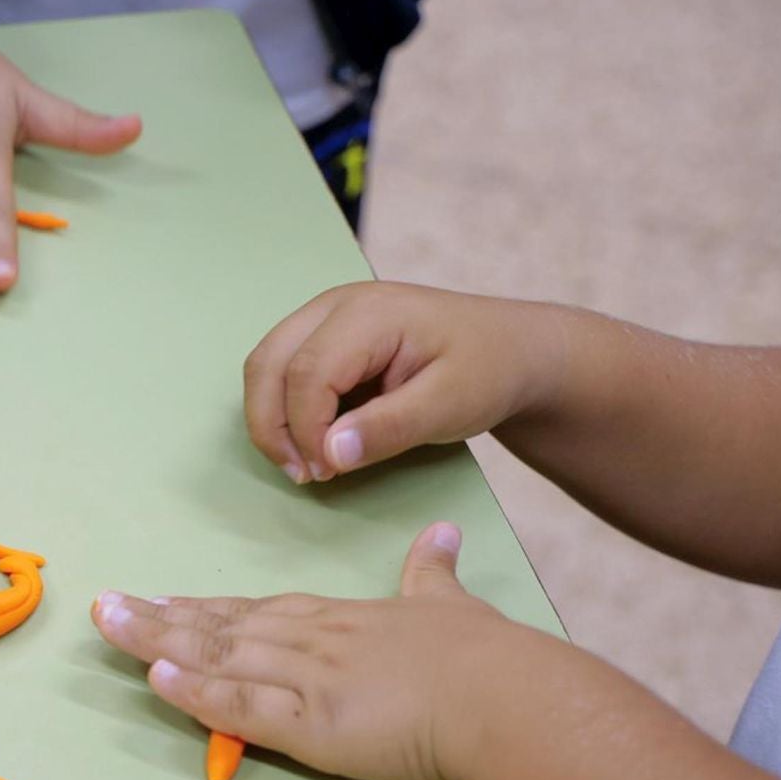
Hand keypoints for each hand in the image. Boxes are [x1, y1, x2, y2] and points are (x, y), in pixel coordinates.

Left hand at [91, 522, 526, 779]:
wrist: (508, 697)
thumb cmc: (487, 659)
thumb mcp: (451, 603)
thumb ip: (432, 573)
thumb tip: (441, 534)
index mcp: (342, 619)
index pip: (258, 609)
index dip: (205, 607)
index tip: (163, 600)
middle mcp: (314, 641)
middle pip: (222, 626)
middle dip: (160, 617)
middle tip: (107, 606)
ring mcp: (309, 680)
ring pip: (218, 656)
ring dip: (157, 642)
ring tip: (110, 627)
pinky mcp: (314, 726)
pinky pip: (242, 706)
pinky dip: (195, 692)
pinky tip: (155, 679)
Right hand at [243, 281, 567, 483]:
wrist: (514, 350)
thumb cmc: (488, 371)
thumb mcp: (450, 405)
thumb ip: (389, 429)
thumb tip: (329, 453)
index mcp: (368, 313)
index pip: (307, 374)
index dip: (305, 431)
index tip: (328, 472)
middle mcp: (337, 305)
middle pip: (268, 363)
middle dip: (272, 426)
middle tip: (303, 474)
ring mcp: (327, 316)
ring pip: (266, 365)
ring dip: (272, 419)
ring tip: (306, 464)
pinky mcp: (327, 335)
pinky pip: (284, 370)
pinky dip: (286, 410)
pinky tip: (317, 442)